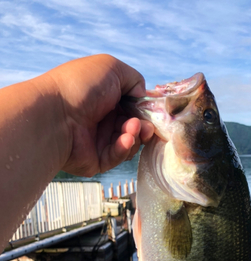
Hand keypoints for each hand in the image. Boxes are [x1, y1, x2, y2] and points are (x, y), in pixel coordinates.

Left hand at [48, 54, 153, 176]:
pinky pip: (117, 156)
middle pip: (134, 126)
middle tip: (146, 125)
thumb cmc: (81, 87)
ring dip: (135, 135)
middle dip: (143, 125)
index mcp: (104, 98)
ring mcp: (99, 140)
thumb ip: (134, 79)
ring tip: (132, 128)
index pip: (132, 106)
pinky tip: (125, 139)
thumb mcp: (112, 68)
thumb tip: (143, 96)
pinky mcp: (97, 160)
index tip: (153, 111)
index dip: (144, 109)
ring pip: (129, 143)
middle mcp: (102, 119)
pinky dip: (124, 148)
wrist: (55, 116)